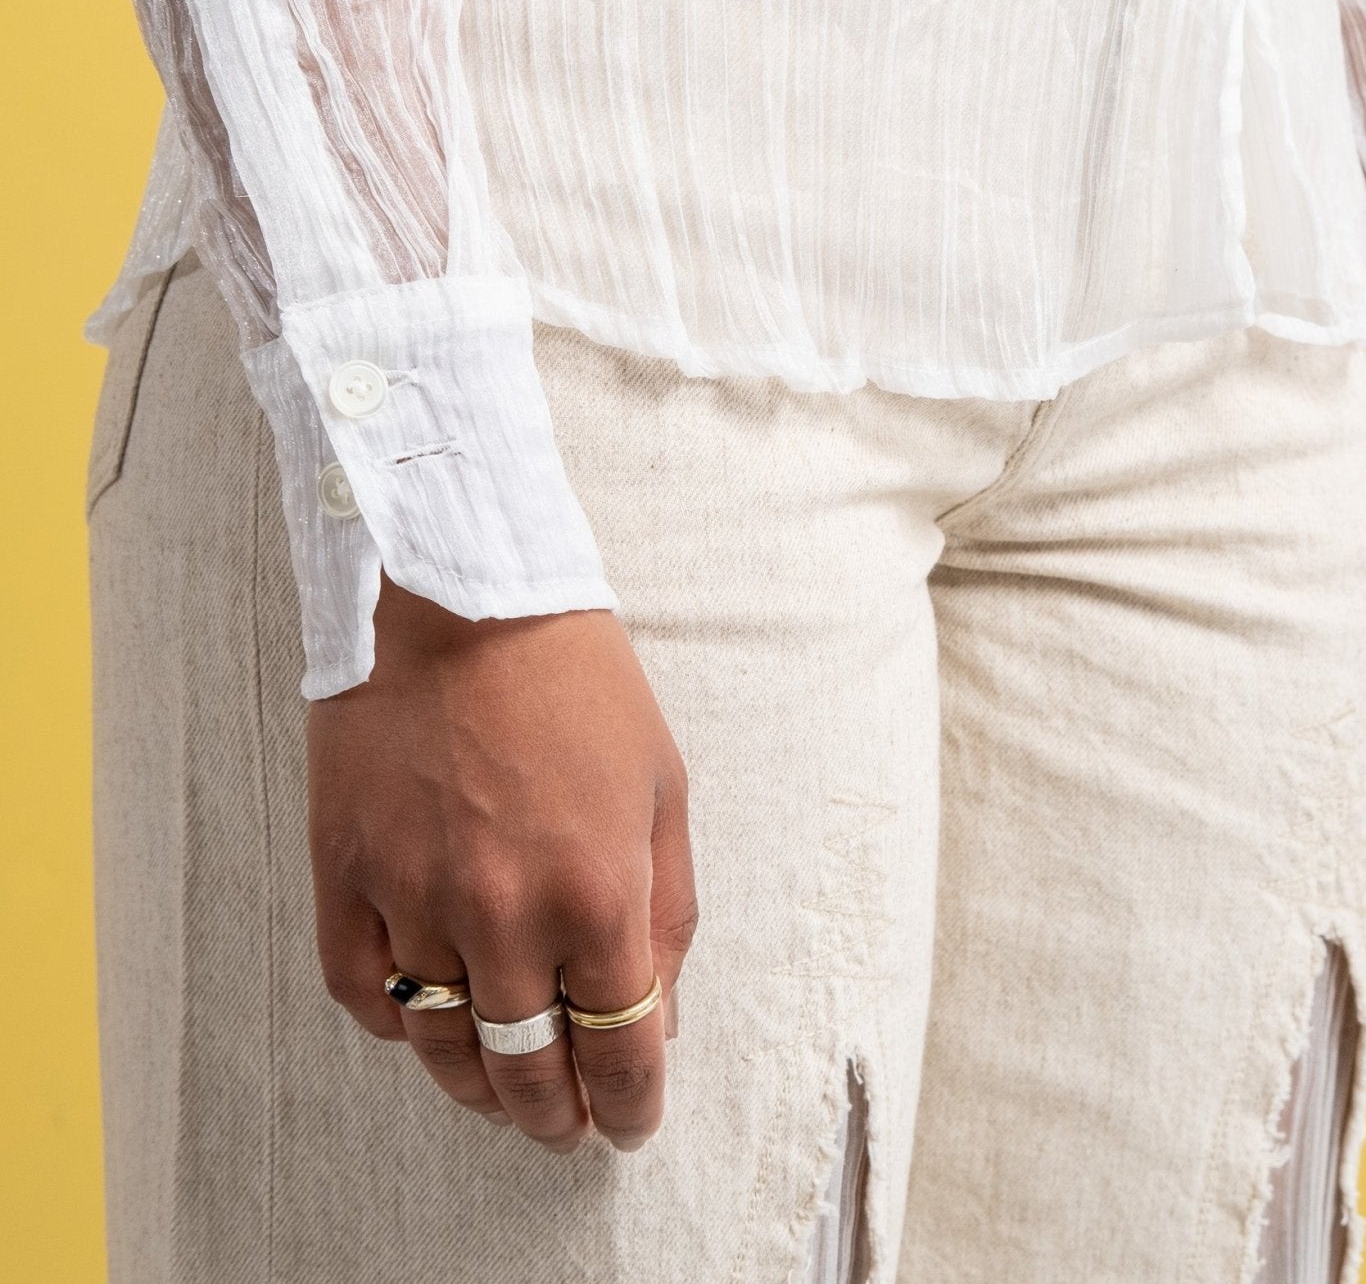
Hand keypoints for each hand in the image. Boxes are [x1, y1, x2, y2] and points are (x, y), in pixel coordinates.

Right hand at [307, 580, 696, 1148]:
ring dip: (478, 1086)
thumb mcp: (661, 787)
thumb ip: (666, 910)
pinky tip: (426, 1017)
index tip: (630, 1123)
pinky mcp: (346, 875)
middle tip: (567, 1125)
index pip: (620, 1050)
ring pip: (441, 1047)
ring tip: (501, 1092)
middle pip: (528, 1070)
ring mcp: (416, 898)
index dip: (630, 1105)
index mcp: (598, 893)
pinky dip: (397, 1023)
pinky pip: (365, 994)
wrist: (462, 594)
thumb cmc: (577, 681)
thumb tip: (657, 1010)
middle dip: (556, 1116)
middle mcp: (504, 914)